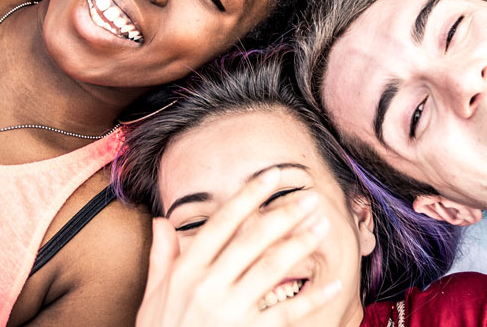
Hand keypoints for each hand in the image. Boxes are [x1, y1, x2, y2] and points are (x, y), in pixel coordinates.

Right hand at [135, 168, 340, 326]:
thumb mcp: (153, 298)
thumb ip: (161, 259)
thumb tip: (161, 221)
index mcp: (186, 272)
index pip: (222, 223)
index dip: (248, 196)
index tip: (272, 175)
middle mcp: (208, 286)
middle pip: (252, 240)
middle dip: (284, 214)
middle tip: (310, 198)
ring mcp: (229, 311)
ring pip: (272, 268)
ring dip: (301, 244)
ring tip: (322, 226)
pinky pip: (287, 312)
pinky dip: (312, 298)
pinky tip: (333, 284)